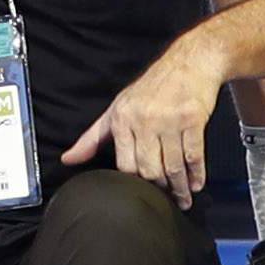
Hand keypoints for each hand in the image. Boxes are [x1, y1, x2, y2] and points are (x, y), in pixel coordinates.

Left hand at [61, 36, 223, 207]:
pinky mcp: (193, 119)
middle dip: (159, 190)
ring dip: (179, 188)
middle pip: (150, 169)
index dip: (134, 184)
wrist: (190, 61)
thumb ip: (93, 137)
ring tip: (183, 200)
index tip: (142, 196)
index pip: (125, 165)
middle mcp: (145, 120)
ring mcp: (170, 120)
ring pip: (173, 166)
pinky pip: (194, 155)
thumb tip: (68, 159)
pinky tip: (196, 185)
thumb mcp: (118, 107)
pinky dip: (196, 174)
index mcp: (123, 120)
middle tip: (165, 202)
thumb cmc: (152, 87)